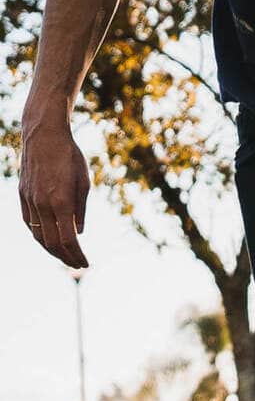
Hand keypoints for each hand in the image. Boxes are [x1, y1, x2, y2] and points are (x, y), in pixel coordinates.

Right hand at [18, 124, 90, 267]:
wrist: (44, 135)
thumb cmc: (70, 156)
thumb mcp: (84, 183)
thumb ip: (81, 210)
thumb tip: (78, 233)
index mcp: (61, 202)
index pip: (68, 240)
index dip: (77, 255)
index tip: (86, 264)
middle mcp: (42, 204)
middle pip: (51, 242)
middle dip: (66, 257)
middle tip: (78, 265)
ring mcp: (29, 200)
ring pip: (37, 234)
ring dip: (51, 250)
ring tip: (65, 256)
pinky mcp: (22, 195)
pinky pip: (29, 222)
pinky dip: (39, 235)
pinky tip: (48, 240)